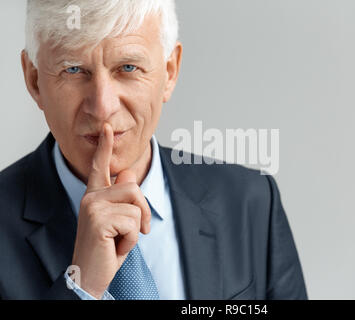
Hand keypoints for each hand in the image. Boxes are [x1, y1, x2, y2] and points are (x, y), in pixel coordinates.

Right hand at [71, 123, 150, 298]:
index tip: (108, 128)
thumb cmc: (106, 248)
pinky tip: (115, 247)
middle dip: (142, 212)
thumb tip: (129, 172)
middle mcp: (91, 197)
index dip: (105, 147)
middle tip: (134, 232)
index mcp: (95, 195)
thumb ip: (121, 197)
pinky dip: (132, 240)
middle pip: (134, 187)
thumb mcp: (118, 220)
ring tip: (119, 240)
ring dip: (136, 229)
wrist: (90, 275)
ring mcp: (92, 207)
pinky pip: (133, 223)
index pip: (101, 167)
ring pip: (136, 205)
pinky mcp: (98, 220)